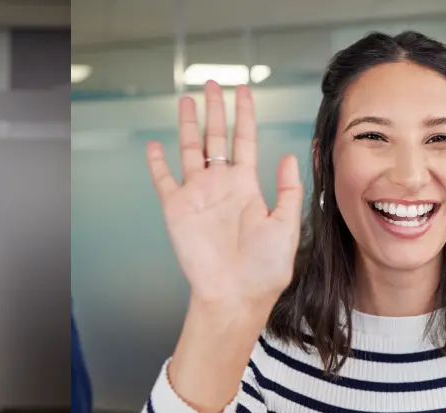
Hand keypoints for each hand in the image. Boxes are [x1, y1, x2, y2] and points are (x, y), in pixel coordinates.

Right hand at [147, 81, 302, 317]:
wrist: (235, 296)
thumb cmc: (264, 270)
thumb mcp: (287, 226)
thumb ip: (289, 190)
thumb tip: (290, 154)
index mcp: (247, 186)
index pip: (245, 139)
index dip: (245, 114)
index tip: (245, 90)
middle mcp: (221, 186)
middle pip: (216, 137)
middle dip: (216, 109)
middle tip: (214, 83)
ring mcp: (198, 196)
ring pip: (190, 150)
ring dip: (189, 125)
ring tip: (188, 100)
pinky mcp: (177, 210)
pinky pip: (164, 181)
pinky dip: (158, 163)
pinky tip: (155, 145)